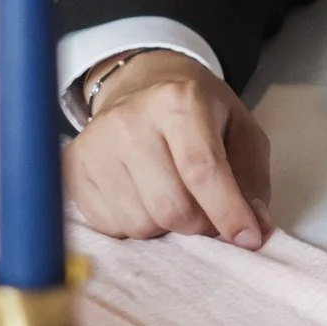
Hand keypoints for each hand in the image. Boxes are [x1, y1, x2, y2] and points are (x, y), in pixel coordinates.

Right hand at [64, 51, 270, 248]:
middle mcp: (128, 121)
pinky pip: (110, 226)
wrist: (142, 86)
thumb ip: (252, 179)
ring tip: (173, 194)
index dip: (227, 212)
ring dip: (166, 225)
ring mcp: (93, 146)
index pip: (202, 170)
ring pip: (140, 223)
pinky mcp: (72, 169)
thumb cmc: (201, 113)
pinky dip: (136, 224)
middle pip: (171, 206)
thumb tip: (254, 230)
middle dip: (200, 224)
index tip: (248, 239)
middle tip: (210, 214)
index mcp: (178, 102)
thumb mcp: (242, 131)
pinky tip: (143, 196)